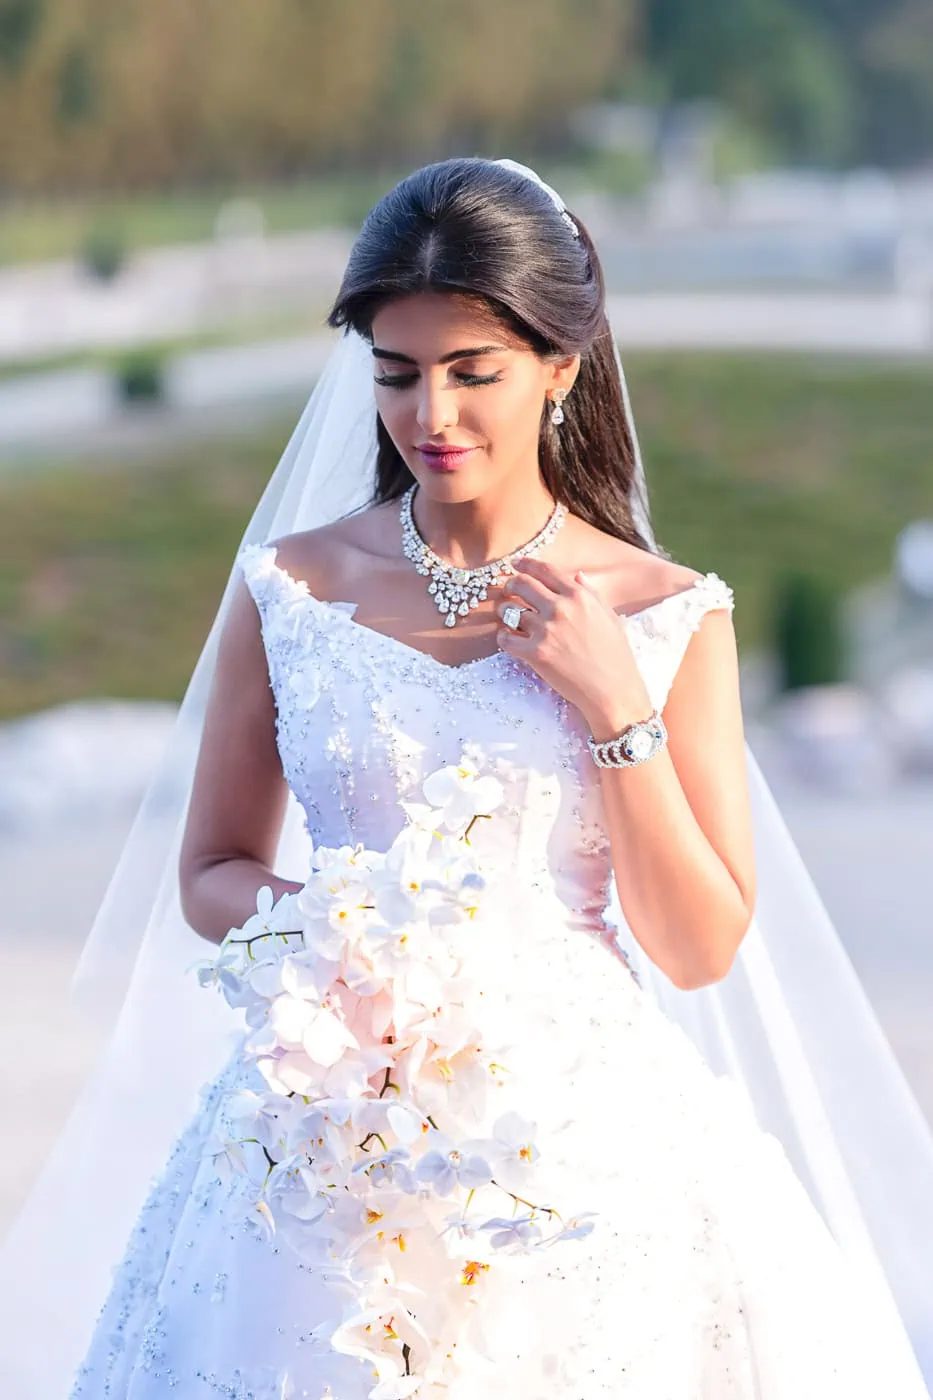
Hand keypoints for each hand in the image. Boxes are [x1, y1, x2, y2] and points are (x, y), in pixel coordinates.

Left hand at [495, 558, 653, 737]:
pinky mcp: (535, 653)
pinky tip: (509, 639)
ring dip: (505, 611)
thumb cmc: (615, 655)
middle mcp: (561, 608)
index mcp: (579, 596)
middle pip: (522, 585)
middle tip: (508, 589)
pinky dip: (503, 637)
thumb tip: (577, 576)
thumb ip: (591, 594)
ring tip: (508, 616)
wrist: (613, 691)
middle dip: (511, 584)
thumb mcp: (609, 617)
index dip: (526, 564)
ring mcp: (546, 630)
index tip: (516, 564)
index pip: (545, 570)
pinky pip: (505, 638)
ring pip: (510, 610)